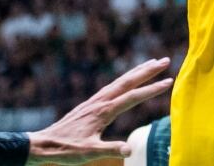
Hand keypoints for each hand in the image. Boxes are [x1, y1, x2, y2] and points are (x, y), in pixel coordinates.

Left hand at [25, 57, 172, 164]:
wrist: (44, 144)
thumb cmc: (66, 150)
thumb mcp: (89, 153)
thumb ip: (110, 150)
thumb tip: (130, 149)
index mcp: (103, 111)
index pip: (133, 97)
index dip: (152, 89)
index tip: (169, 81)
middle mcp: (100, 101)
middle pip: (127, 81)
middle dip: (147, 71)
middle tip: (165, 60)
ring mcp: (94, 101)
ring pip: (119, 81)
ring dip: (136, 72)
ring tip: (150, 64)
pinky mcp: (89, 104)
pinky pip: (111, 87)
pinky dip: (123, 80)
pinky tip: (125, 82)